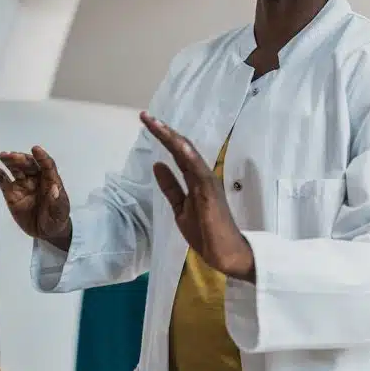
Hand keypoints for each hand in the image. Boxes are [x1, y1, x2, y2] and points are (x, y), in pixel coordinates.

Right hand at [0, 146, 72, 247]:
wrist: (45, 232)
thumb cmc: (56, 219)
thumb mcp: (60, 212)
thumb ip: (57, 202)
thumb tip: (54, 189)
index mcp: (50, 180)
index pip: (47, 165)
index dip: (42, 157)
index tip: (36, 149)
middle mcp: (36, 179)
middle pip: (29, 165)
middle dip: (21, 159)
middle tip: (12, 156)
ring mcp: (22, 185)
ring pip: (16, 169)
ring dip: (10, 161)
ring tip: (2, 155)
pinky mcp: (11, 193)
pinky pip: (3, 181)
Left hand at [139, 111, 255, 281]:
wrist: (225, 254)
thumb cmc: (206, 233)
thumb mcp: (180, 207)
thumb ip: (170, 186)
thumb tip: (157, 165)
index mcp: (195, 178)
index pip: (177, 153)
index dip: (163, 137)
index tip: (147, 122)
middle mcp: (202, 175)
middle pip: (181, 148)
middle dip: (163, 131)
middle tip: (145, 116)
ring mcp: (208, 182)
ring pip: (188, 154)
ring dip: (172, 138)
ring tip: (156, 124)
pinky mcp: (211, 192)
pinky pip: (199, 171)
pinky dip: (189, 157)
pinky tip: (178, 145)